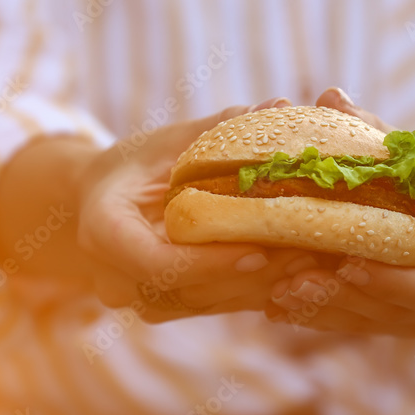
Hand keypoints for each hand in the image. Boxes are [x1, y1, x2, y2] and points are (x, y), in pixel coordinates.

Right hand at [75, 96, 311, 321]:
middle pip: (189, 289)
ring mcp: (142, 301)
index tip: (259, 250)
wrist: (103, 200)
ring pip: (208, 305)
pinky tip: (300, 272)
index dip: (210, 262)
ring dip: (262, 288)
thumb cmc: (138, 163)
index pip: (155, 261)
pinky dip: (258, 291)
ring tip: (312, 264)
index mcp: (102, 230)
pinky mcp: (170, 309)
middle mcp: (114, 278)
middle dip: (250, 277)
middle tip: (306, 256)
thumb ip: (221, 128)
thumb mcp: (170, 140)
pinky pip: (217, 307)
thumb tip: (280, 105)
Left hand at [264, 87, 414, 336]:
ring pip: (372, 322)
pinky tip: (278, 306)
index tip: (348, 264)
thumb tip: (332, 96)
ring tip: (277, 293)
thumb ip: (376, 132)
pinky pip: (358, 325)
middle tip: (293, 282)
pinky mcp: (398, 322)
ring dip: (323, 312)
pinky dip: (318, 317)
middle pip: (396, 310)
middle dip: (343, 298)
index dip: (392, 281)